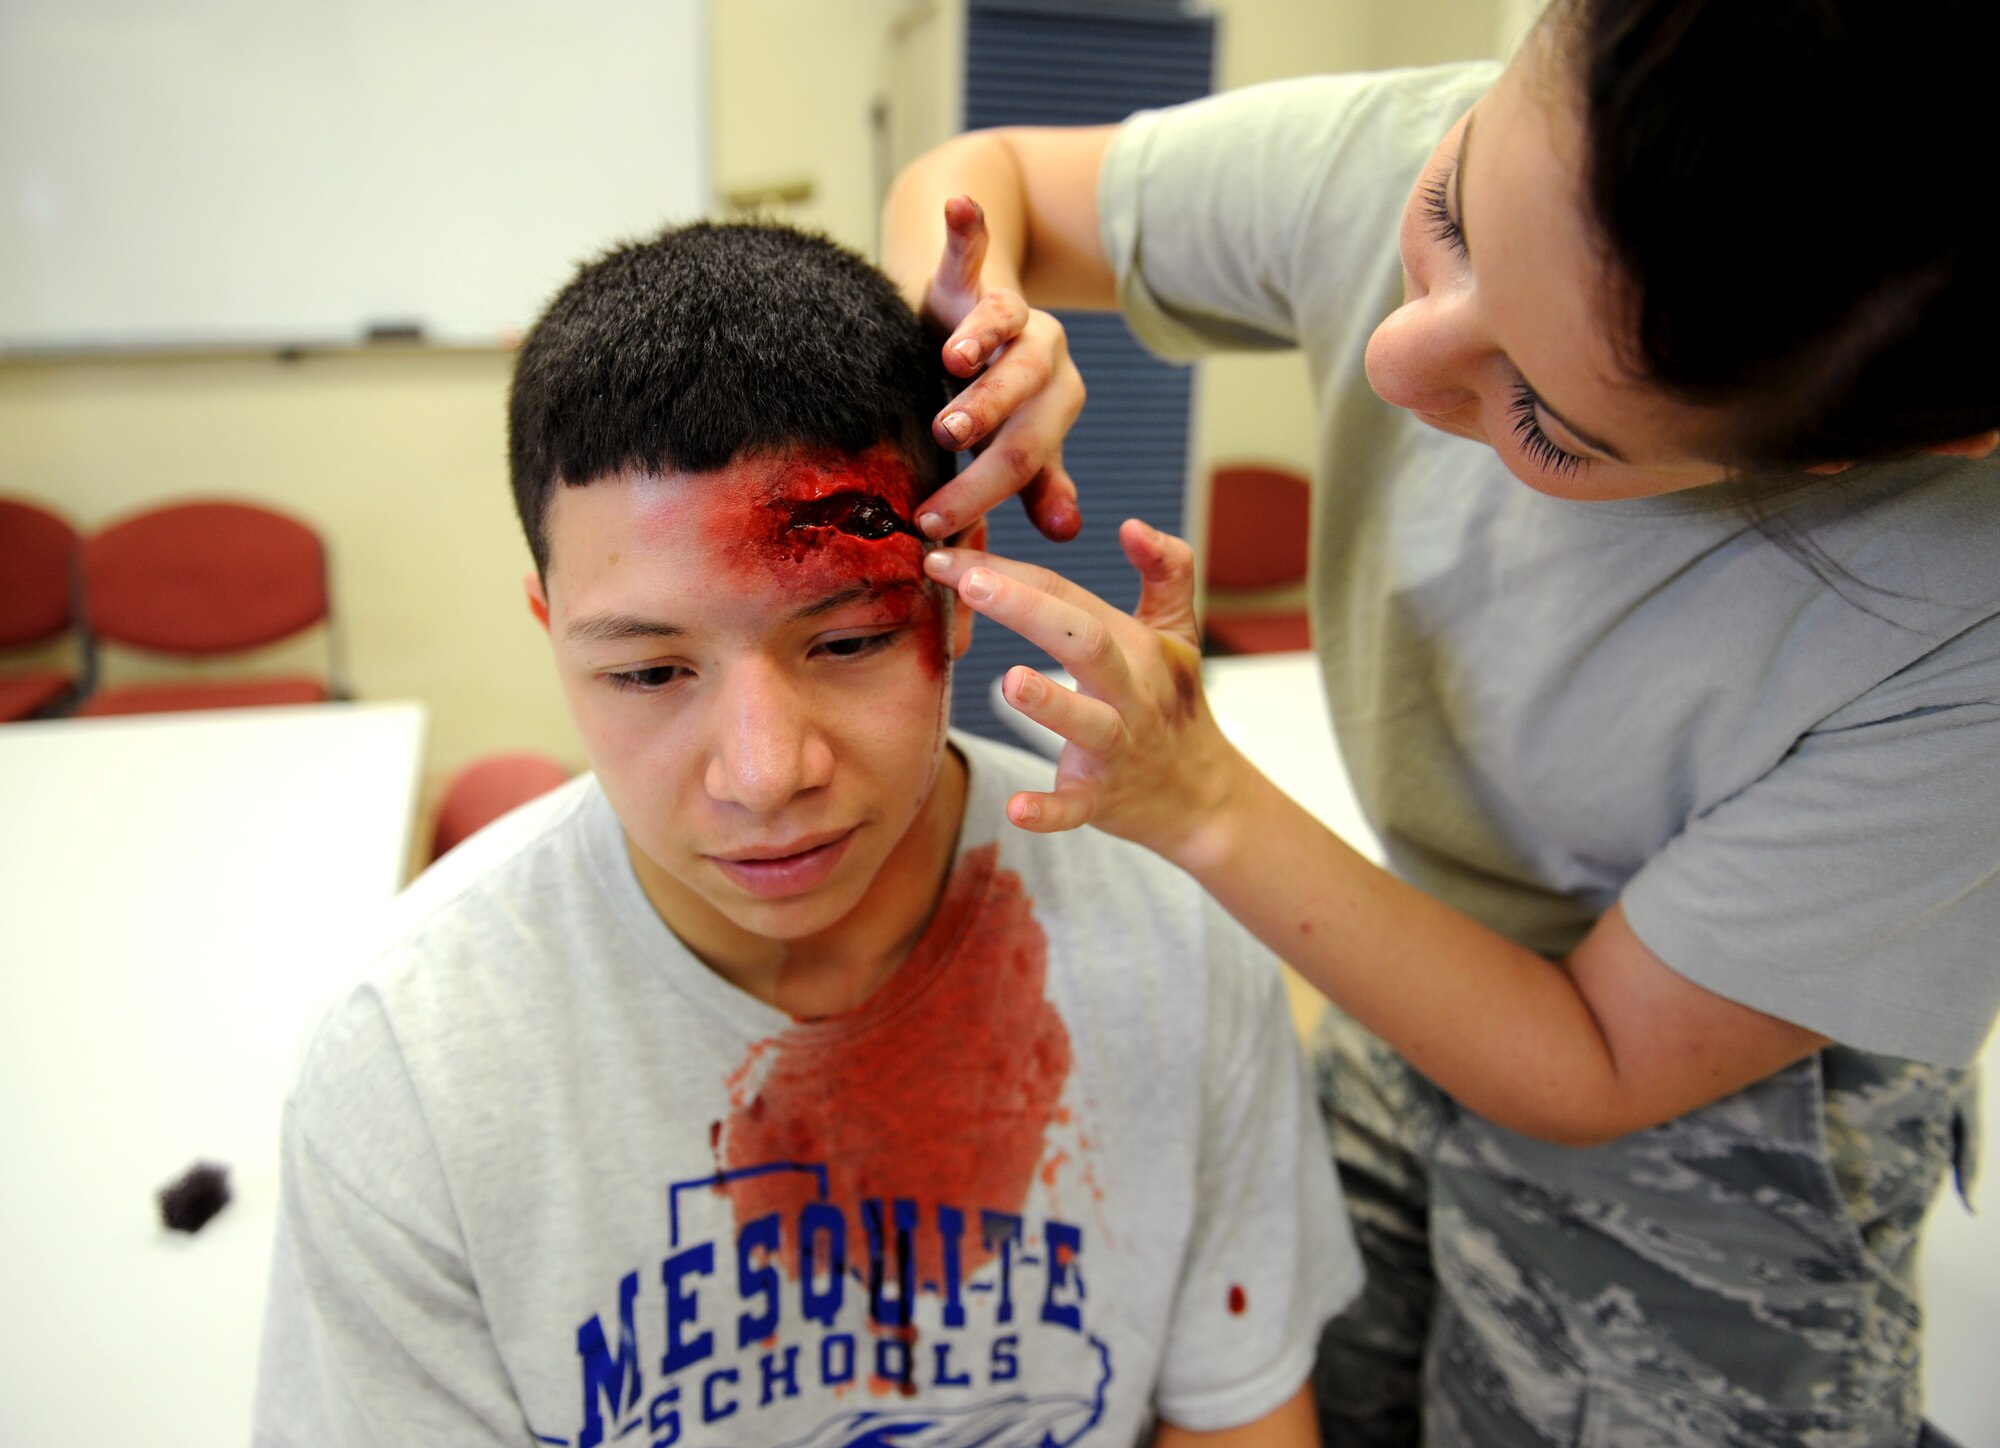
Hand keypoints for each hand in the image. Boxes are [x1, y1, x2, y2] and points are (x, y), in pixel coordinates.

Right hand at [915, 196, 1085, 542]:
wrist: (973, 327)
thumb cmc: (994, 402)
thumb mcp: (1016, 441)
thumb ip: (1037, 481)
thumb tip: (1066, 534)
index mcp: (1055, 403)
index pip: (1024, 454)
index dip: (981, 491)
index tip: (934, 522)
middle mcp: (1043, 355)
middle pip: (1021, 390)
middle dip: (985, 416)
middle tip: (948, 441)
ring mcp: (1010, 312)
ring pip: (1004, 324)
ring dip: (979, 340)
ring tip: (952, 360)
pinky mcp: (971, 275)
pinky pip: (974, 249)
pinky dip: (969, 228)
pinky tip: (963, 208)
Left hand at [924, 519, 1249, 864]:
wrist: (1204, 796)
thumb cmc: (1173, 704)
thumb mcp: (1178, 633)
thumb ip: (1167, 571)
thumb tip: (1133, 525)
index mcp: (1135, 645)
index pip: (1067, 597)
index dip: (1009, 570)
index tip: (947, 555)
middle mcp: (1130, 691)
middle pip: (1084, 642)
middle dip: (1029, 609)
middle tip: (970, 582)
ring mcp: (1119, 747)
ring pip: (1089, 723)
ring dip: (1051, 703)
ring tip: (1009, 681)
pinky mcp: (1104, 799)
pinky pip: (1076, 807)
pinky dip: (1049, 811)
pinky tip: (1017, 810)